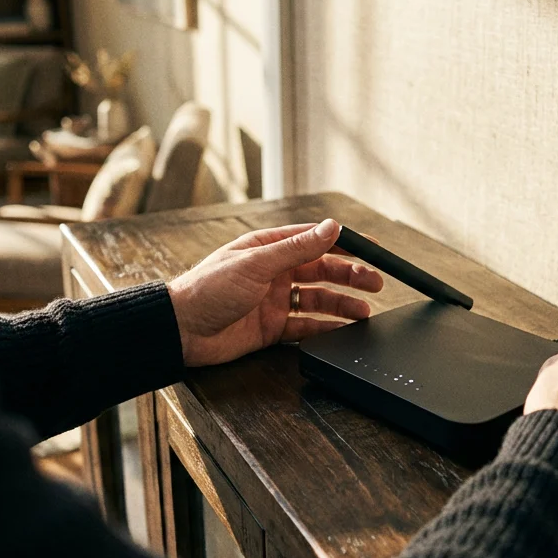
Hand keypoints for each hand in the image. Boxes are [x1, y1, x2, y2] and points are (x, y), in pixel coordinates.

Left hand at [167, 220, 384, 367]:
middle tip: (376, 282)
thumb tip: (331, 227)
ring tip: (365, 312)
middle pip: (321, 270)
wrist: (181, 330)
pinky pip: (305, 327)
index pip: (315, 240)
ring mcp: (273, 300)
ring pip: (318, 300)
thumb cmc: (208, 288)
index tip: (372, 249)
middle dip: (350, 276)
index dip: (345, 244)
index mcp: (268, 247)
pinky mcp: (271, 328)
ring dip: (342, 304)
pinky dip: (325, 329)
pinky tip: (343, 330)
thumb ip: (297, 247)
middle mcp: (273, 272)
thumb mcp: (257, 263)